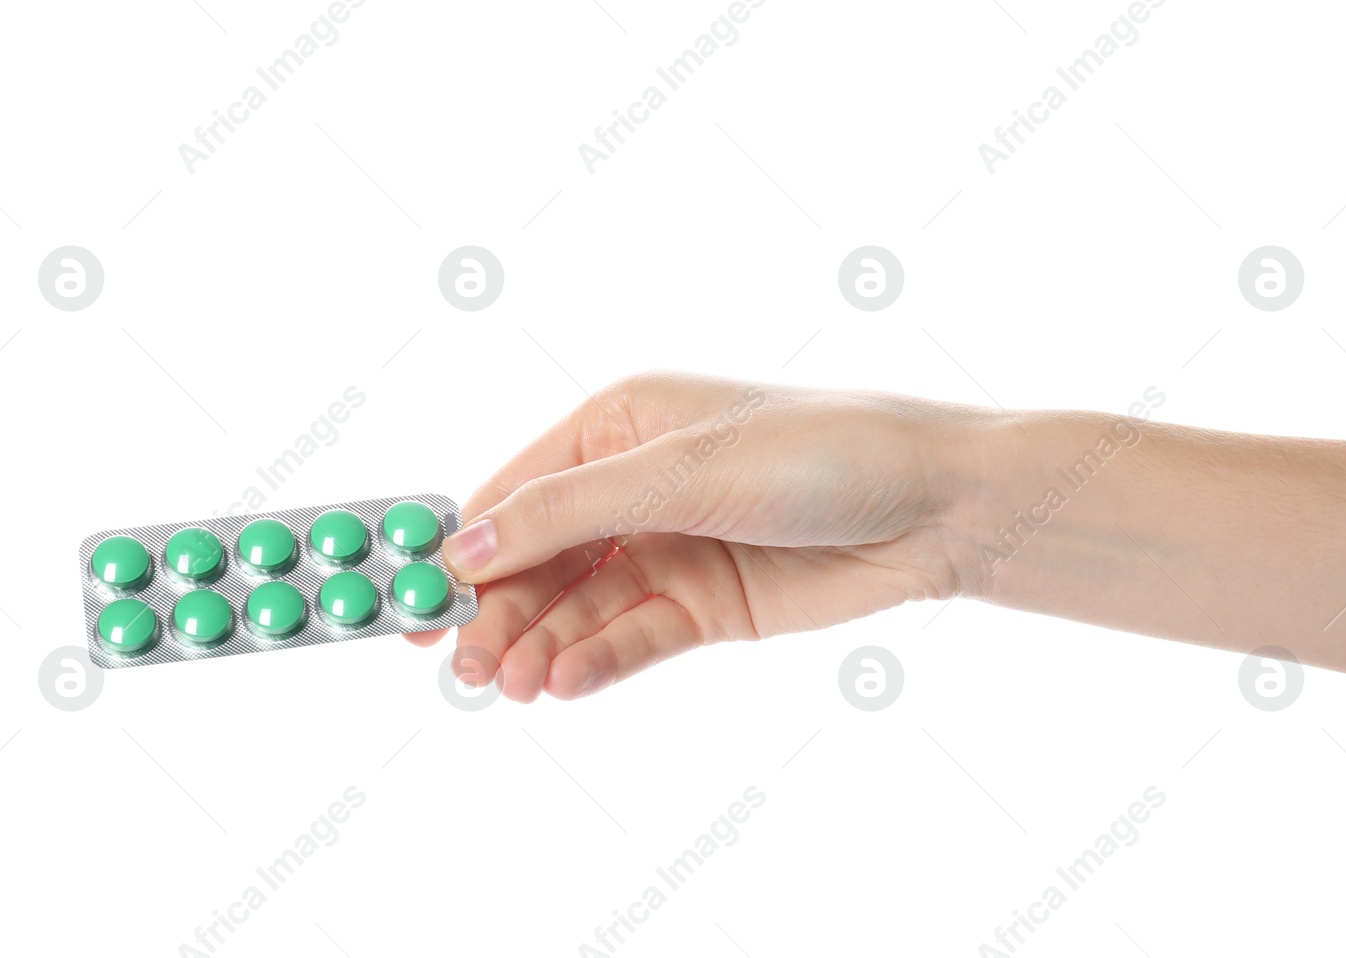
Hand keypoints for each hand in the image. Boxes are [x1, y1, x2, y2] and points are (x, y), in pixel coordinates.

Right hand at [406, 371, 995, 701]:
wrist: (934, 510)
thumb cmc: (817, 453)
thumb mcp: (681, 471)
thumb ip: (570, 512)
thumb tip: (467, 546)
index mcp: (617, 426)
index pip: (516, 491)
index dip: (461, 545)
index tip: (411, 597)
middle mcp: (634, 487)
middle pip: (540, 559)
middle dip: (498, 611)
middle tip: (462, 667)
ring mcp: (669, 548)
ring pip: (580, 606)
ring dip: (542, 644)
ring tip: (511, 687)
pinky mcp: (704, 605)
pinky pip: (631, 637)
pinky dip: (595, 660)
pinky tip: (564, 682)